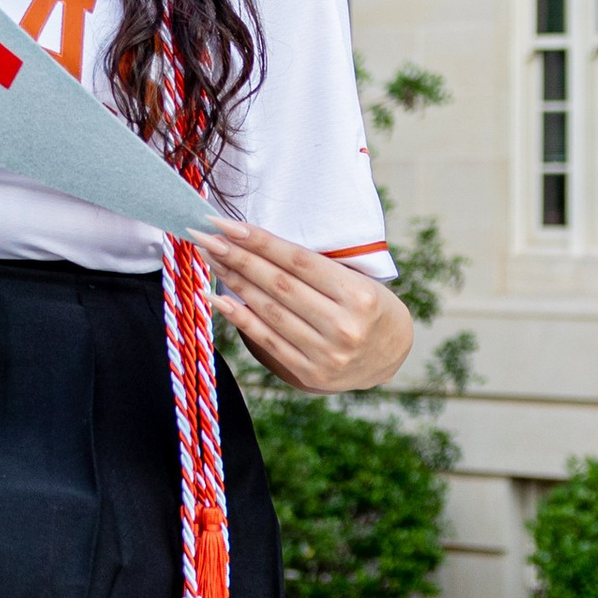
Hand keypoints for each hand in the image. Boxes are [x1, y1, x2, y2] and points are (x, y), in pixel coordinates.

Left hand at [200, 222, 412, 394]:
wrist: (391, 356)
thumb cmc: (369, 307)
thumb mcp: (358, 281)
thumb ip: (315, 270)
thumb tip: (255, 244)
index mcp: (359, 296)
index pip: (298, 261)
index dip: (260, 241)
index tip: (227, 224)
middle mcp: (343, 326)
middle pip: (279, 284)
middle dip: (238, 257)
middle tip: (206, 236)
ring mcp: (326, 354)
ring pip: (269, 310)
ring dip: (234, 281)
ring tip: (211, 259)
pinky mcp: (310, 373)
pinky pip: (267, 340)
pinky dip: (240, 318)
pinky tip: (218, 298)